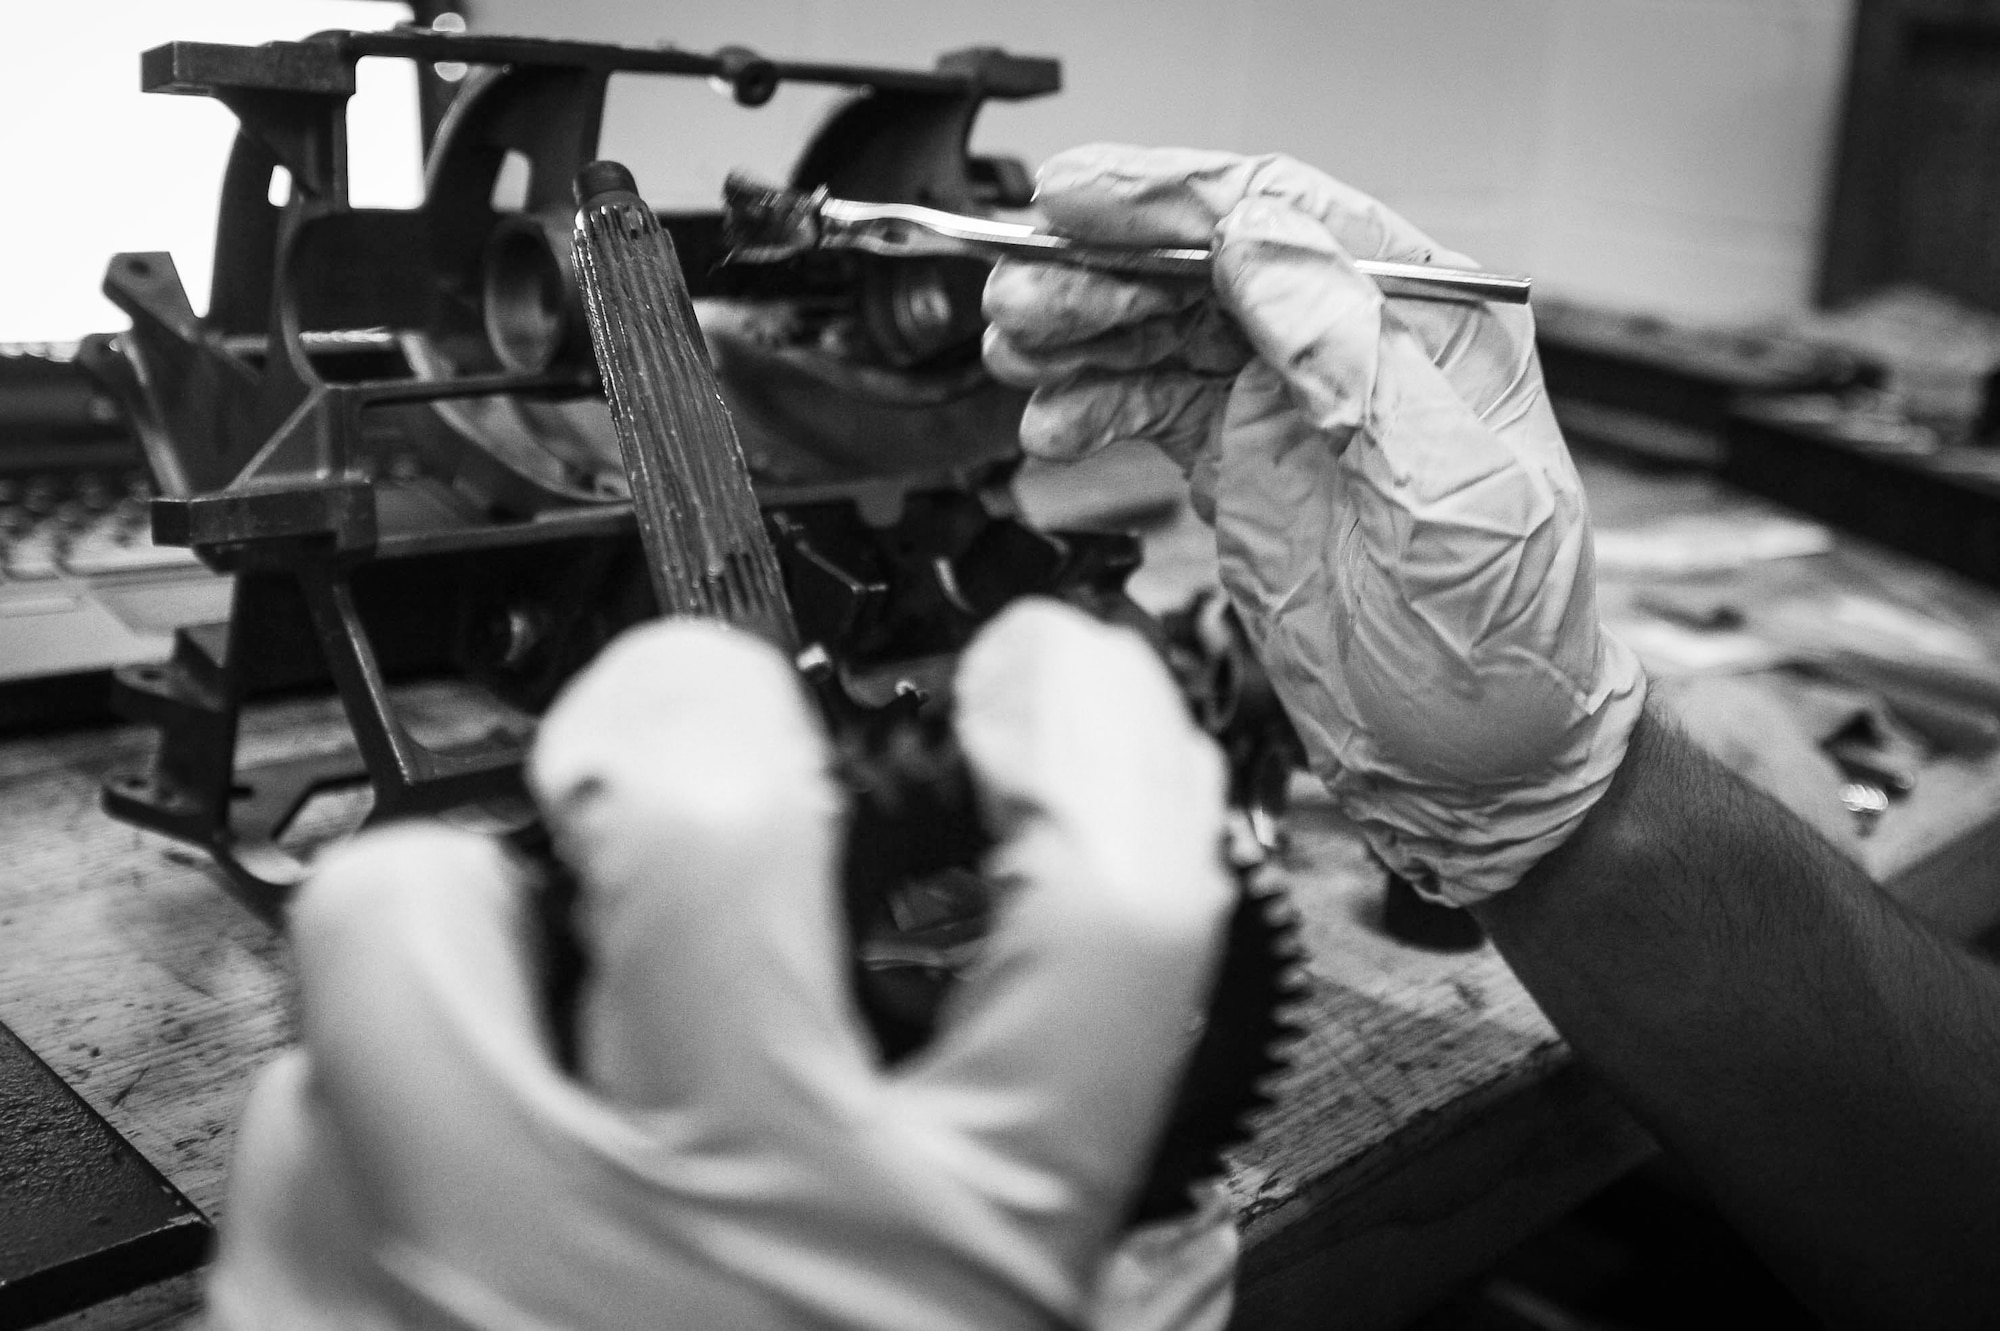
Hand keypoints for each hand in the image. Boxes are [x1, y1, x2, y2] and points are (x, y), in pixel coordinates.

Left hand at [206, 601, 1238, 1329]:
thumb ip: (1084, 1273)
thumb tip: (1137, 1130)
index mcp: (951, 1256)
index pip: (1098, 907)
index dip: (1095, 737)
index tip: (1046, 678)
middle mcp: (720, 1227)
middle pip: (703, 828)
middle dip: (701, 714)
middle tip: (697, 728)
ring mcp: (480, 1271)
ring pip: (401, 922)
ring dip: (457, 901)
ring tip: (501, 939)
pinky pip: (290, 1113)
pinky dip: (352, 1106)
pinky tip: (414, 1166)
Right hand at [983, 145, 1645, 902]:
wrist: (1478, 768)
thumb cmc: (1501, 648)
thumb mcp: (1447, 501)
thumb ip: (1356, 363)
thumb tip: (1262, 242)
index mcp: (1425, 324)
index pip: (1285, 216)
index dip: (1172, 199)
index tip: (1077, 198)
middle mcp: (1351, 347)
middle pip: (1204, 264)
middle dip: (1102, 271)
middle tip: (1019, 299)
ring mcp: (1289, 405)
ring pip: (1163, 328)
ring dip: (1081, 332)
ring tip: (1013, 353)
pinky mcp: (1242, 465)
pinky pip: (1149, 404)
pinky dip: (1092, 406)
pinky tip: (1051, 424)